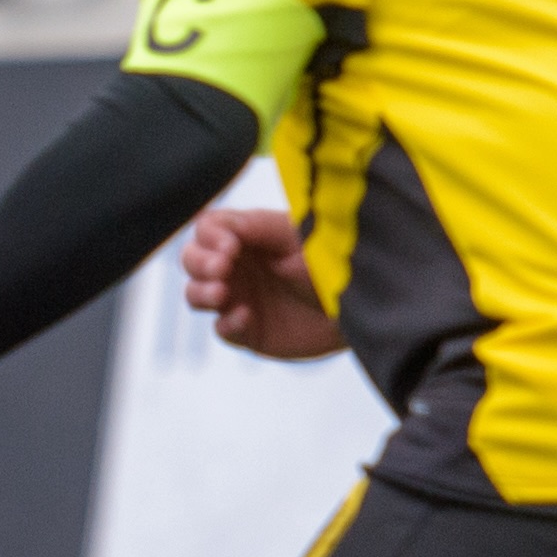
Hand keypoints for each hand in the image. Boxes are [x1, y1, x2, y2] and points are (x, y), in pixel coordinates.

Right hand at [183, 206, 343, 359]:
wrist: (363, 306)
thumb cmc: (335, 262)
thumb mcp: (298, 236)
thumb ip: (257, 226)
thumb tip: (219, 226)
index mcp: (249, 237)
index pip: (207, 229)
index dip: (209, 237)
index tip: (230, 247)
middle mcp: (239, 267)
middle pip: (192, 259)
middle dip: (199, 263)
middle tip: (221, 269)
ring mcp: (241, 299)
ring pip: (196, 294)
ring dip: (202, 293)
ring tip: (223, 294)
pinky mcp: (249, 331)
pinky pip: (221, 329)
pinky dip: (227, 324)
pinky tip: (246, 317)